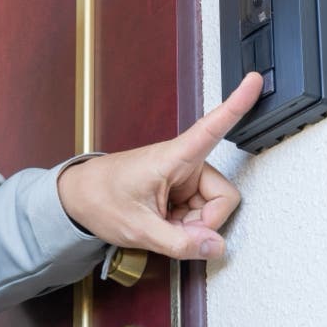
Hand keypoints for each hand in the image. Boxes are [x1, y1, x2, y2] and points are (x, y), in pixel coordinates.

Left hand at [57, 72, 262, 259]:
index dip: (236, 105)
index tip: (253, 80)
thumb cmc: (98, 199)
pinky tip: (162, 225)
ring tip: (161, 226)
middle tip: (174, 231)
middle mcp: (181, 162)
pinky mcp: (176, 189)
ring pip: (210, 208)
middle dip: (204, 222)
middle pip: (221, 197)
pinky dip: (183, 225)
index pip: (210, 128)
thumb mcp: (137, 228)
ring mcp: (180, 177)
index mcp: (172, 158)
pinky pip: (196, 211)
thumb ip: (178, 242)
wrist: (74, 198)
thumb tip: (214, 247)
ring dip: (191, 225)